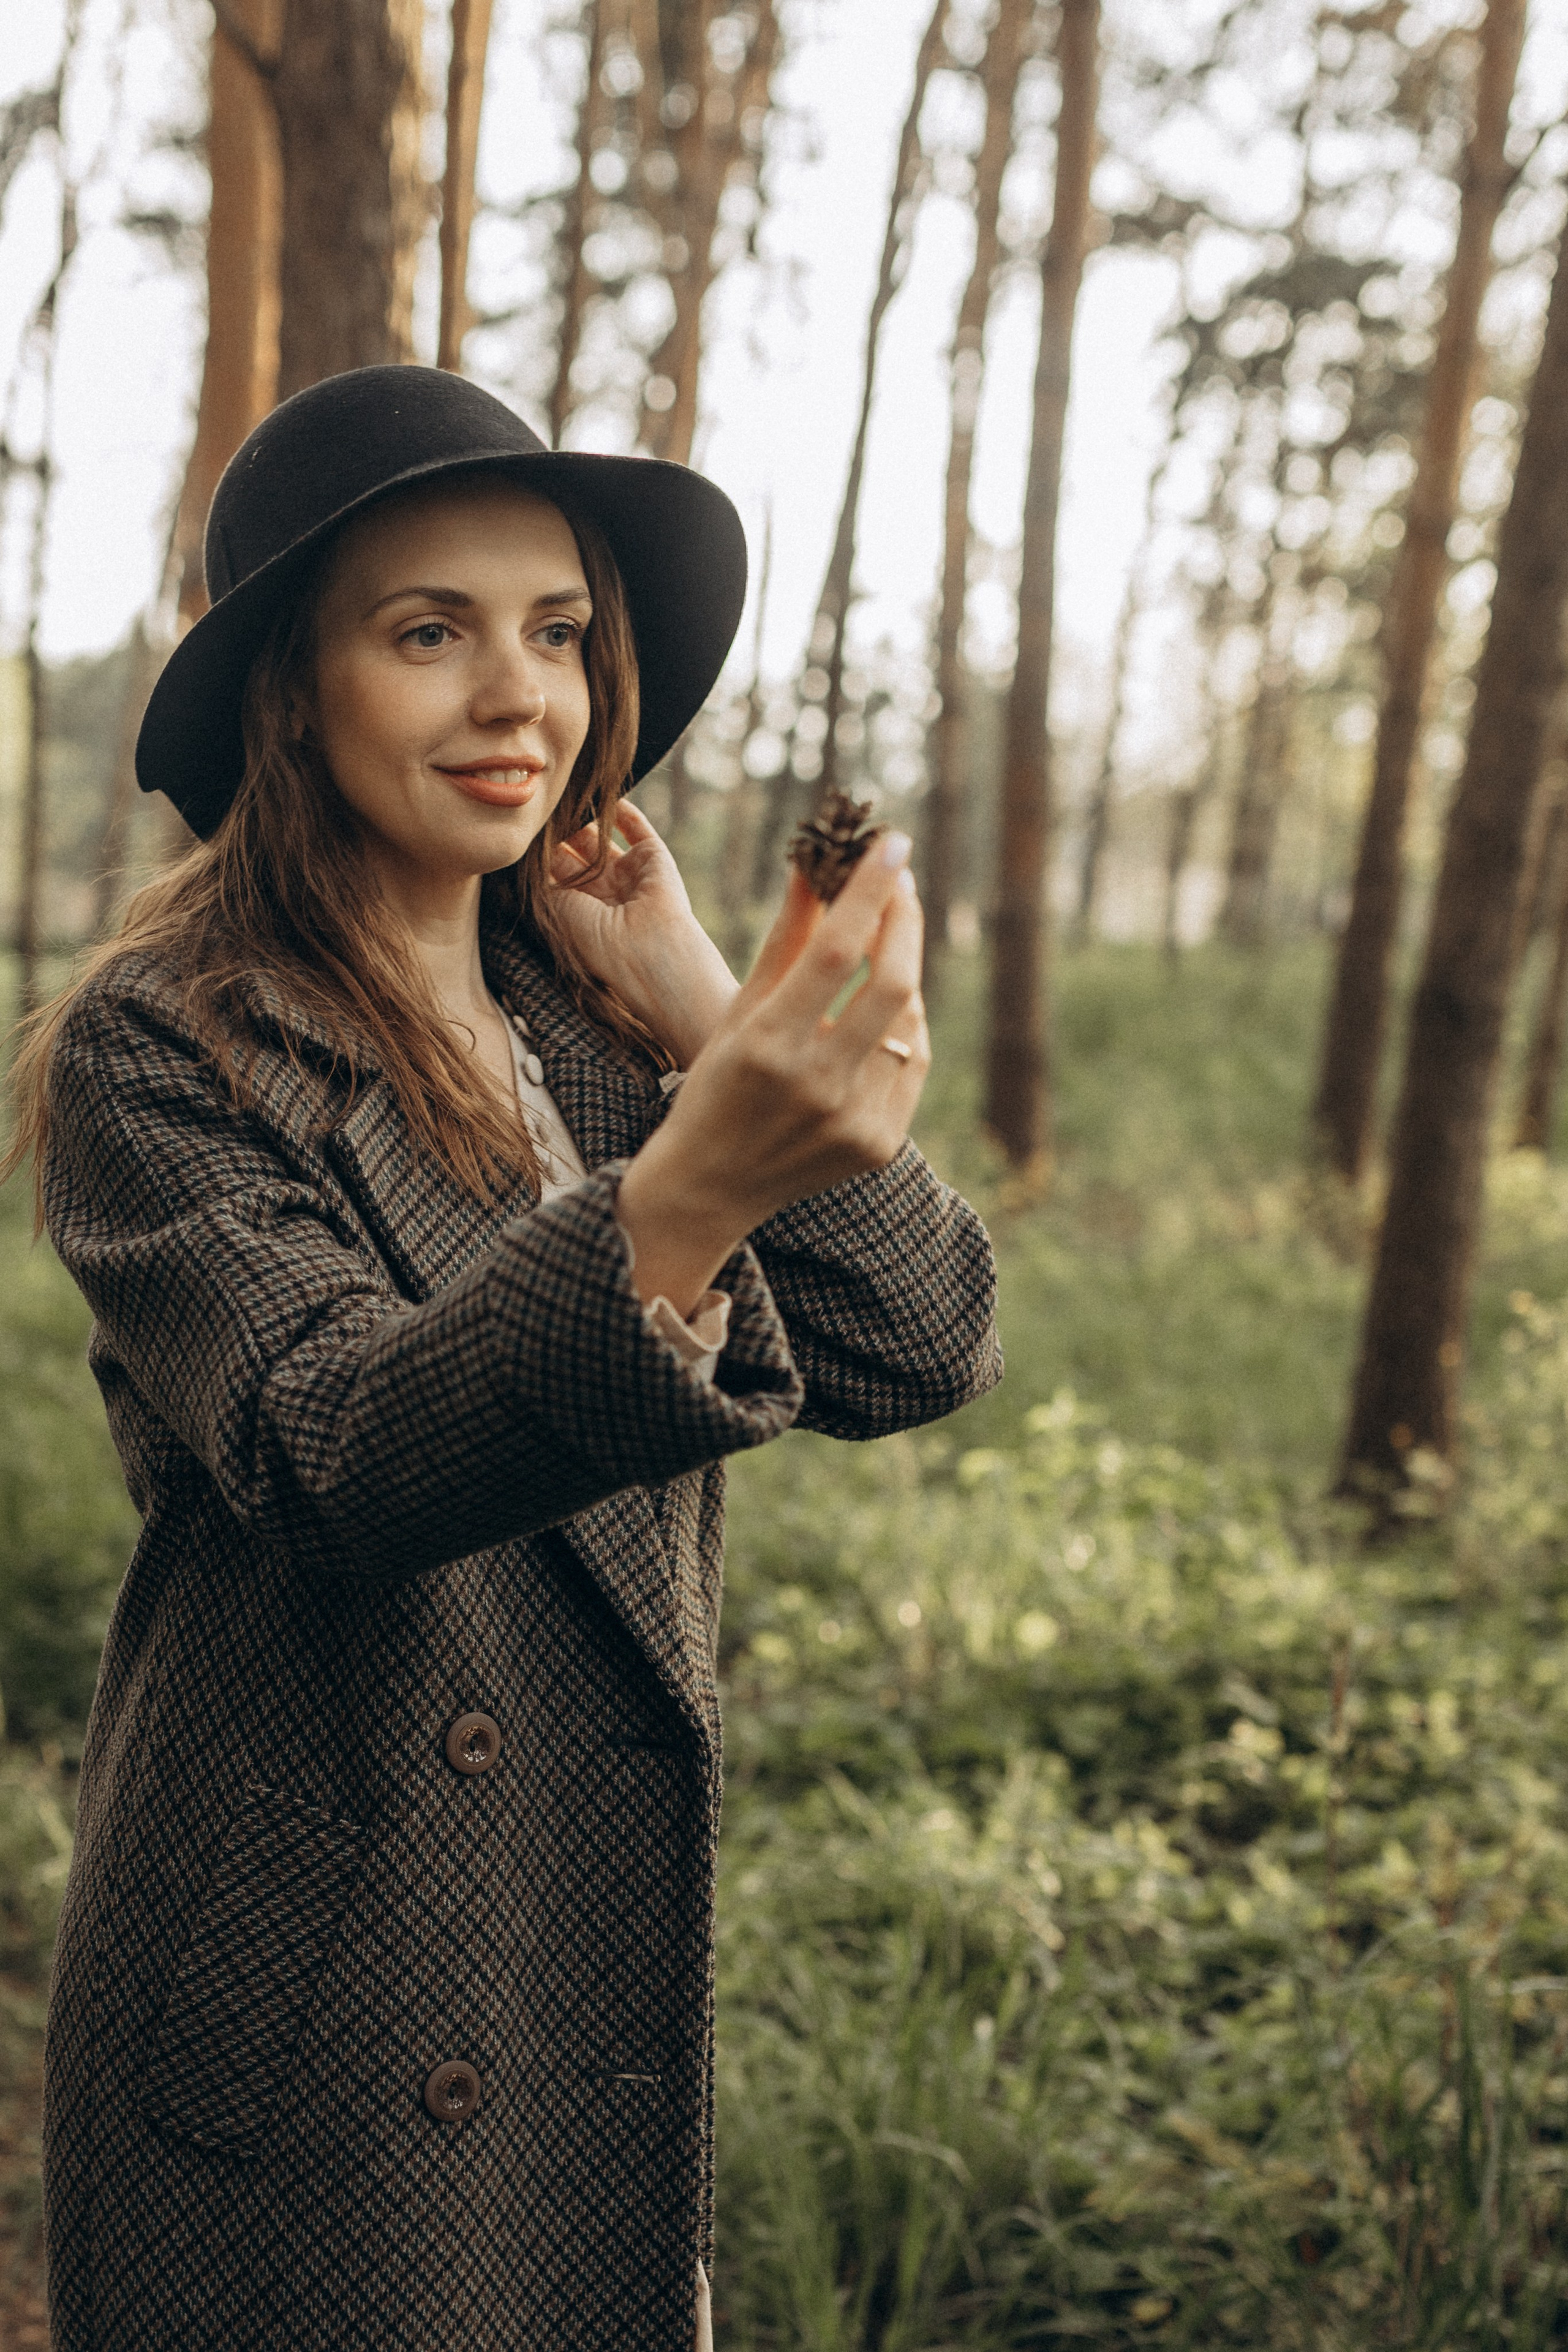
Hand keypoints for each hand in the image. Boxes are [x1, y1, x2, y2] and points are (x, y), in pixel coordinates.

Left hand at [547, 801, 737, 1066]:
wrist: (650, 951)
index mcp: (580, 911)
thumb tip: (533, 851)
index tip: (522, 827)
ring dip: (584, 815)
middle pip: (576, 851)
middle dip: (558, 829)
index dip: (540, 850)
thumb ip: (545, 879)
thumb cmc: (599, 942)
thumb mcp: (559, 909)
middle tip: (540, 805)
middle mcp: (604, 892)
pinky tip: (603, 791)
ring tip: (563, 793)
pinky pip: (636, 828)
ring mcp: (630, 875)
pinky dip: (622, 810)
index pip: (556, 872)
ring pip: (601, 836)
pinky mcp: (654, 859)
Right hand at [616, 831, 930, 1313]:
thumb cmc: (713, 1087)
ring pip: (908, 1023)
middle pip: (892, 984)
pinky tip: (885, 1006)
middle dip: (904, 920)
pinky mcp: (880, 1145)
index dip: (869, 891)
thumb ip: (784, 940)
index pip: (835, 951)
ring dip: (902, 971)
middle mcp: (816, 1086)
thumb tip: (816, 866)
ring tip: (882, 944)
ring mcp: (855, 1122)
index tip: (892, 843)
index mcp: (767, 1047)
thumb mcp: (736, 1012)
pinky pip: (911, 1063)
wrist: (710, 1189)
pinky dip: (904, 1025)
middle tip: (900, 882)